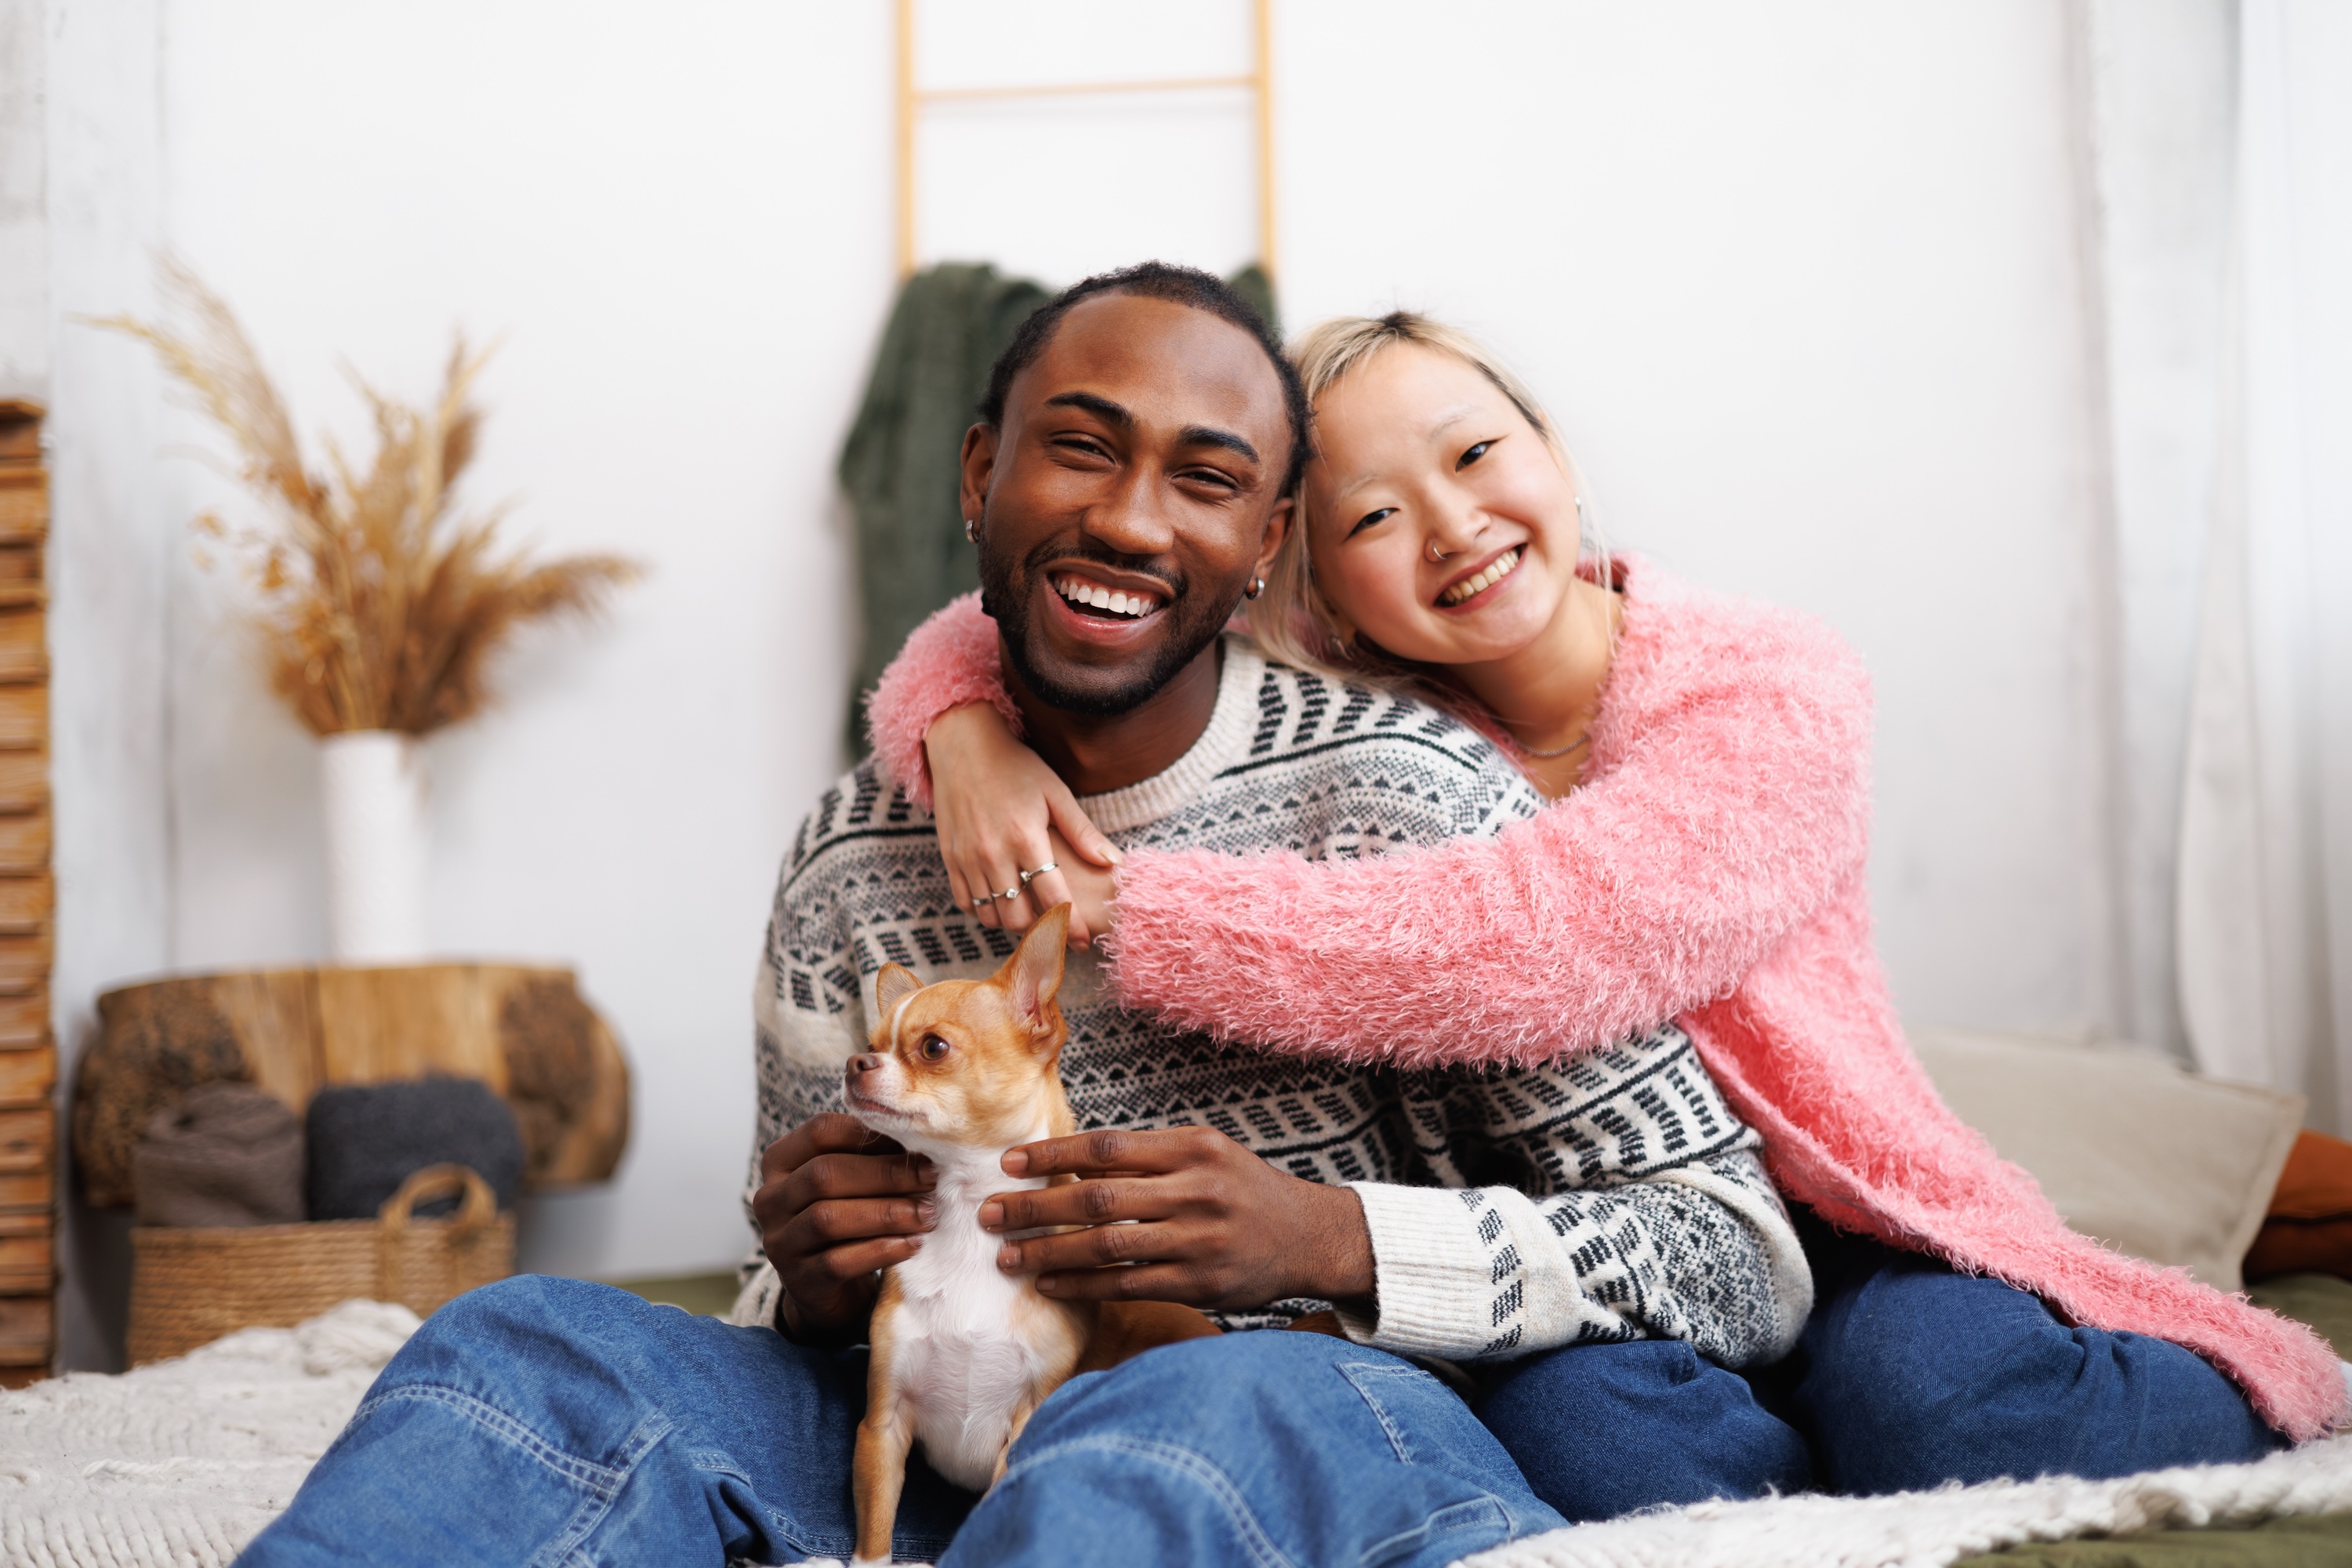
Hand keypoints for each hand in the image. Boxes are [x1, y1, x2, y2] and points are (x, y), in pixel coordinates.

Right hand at [753, 1113, 936, 1338]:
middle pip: (824, 1174)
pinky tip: (912, 1244)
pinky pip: (837, 1262)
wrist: (828, 1285)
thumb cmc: (846, 1216)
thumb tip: (918, 1139)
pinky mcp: (798, 1280)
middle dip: (885, 1174)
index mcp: (780, 1161)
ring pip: (828, 1218)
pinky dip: (880, 1251)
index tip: (916, 1144)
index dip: (871, 1135)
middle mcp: (769, 1199)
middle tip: (930, 1178)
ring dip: (886, 1214)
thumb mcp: (850, 1181)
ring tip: (926, 1213)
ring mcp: (778, 1242)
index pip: (820, 1131)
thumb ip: (869, 1156)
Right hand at [927, 704, 1120, 942]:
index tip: (1084, 942)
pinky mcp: (949, 859)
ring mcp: (967, 858)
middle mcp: (993, 853)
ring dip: (1014, 922)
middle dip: (1042, 928)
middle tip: (1057, 926)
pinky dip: (986, 911)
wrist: (963, 746)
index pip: (1053, 897)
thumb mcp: (1056, 793)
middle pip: (1019, 916)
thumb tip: (1114, 863)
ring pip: (992, 916)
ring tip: (1032, 914)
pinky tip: (1003, 900)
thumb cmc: (1016, 767)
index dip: (1072, 924)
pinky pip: (968, 904)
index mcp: (1026, 837)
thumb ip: (1083, 832)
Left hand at [977, 1127, 1373, 1309]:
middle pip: (1097, 1198)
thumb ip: (1148, 1156)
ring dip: (1049, 1252)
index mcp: (1193, 1149)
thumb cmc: (1246, 1189)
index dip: (1053, 1155)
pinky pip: (1127, 1285)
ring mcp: (1199, 1240)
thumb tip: (1072, 1163)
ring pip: (1106, 1246)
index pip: (1106, 1147)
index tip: (1010, 1163)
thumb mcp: (1207, 1154)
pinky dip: (1084, 1286)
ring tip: (1008, 1255)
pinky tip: (1051, 1285)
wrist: (1311, 1235)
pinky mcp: (1200, 1283)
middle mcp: (1196, 1191)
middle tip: (989, 1214)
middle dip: (1034, 1208)